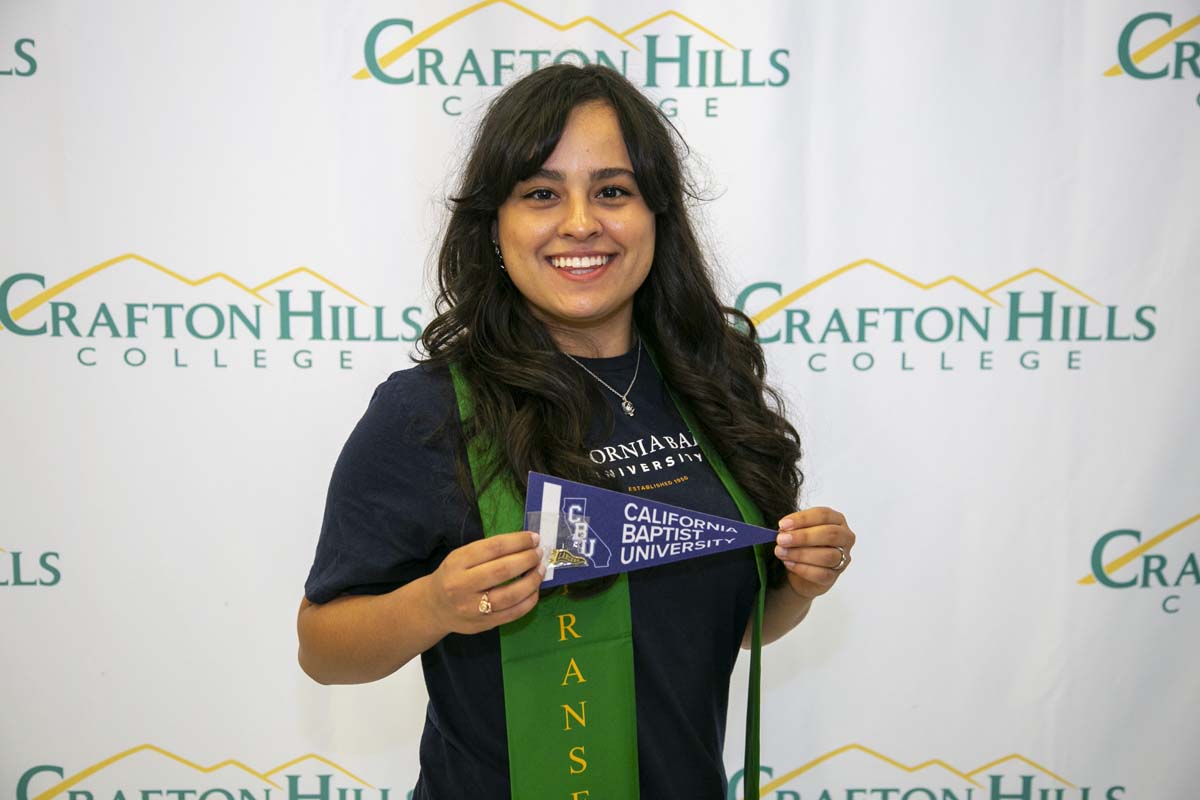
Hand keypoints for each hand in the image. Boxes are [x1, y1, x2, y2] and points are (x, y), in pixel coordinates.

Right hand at [426, 531, 544, 634]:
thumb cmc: (452, 576)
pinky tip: (535, 590)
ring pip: (510, 595)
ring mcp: (473, 608)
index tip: (534, 538)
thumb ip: (488, 551)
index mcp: (457, 563)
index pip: (493, 548)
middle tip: (539, 553)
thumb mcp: (461, 557)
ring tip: (540, 570)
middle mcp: (463, 586)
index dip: (518, 541)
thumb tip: (525, 543)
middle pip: (502, 571)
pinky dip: (529, 601)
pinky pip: (513, 613)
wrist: (434, 608)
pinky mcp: (483, 624)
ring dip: (532, 581)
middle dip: (527, 559)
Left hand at [773, 507, 853, 599]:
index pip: (823, 515)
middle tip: (781, 539)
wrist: (799, 570)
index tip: (783, 524)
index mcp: (837, 520)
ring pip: (828, 556)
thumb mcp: (797, 531)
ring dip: (800, 554)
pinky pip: (822, 574)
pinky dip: (802, 569)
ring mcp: (843, 558)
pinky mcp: (834, 576)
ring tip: (781, 552)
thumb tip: (783, 531)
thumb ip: (792, 529)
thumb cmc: (801, 544)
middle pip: (830, 534)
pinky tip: (789, 563)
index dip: (803, 519)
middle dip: (803, 537)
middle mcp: (845, 537)